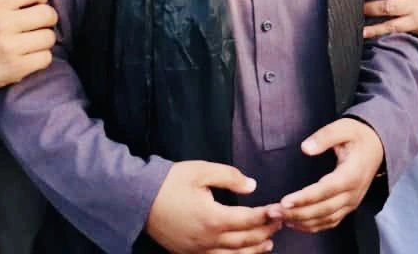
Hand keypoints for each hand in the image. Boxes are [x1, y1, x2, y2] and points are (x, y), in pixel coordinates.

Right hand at [0, 0, 57, 114]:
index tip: (36, 3)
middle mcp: (3, 25)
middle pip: (48, 14)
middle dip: (47, 18)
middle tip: (38, 23)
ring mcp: (10, 48)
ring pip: (49, 37)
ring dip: (44, 39)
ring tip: (33, 40)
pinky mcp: (16, 68)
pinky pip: (46, 58)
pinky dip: (41, 57)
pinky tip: (30, 56)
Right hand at [145, 161, 282, 253]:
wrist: (137, 199)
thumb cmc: (170, 182)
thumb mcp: (201, 171)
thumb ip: (230, 177)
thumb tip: (252, 186)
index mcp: (213, 218)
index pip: (248, 220)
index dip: (267, 216)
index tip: (280, 210)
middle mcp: (208, 239)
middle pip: (244, 240)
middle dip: (265, 232)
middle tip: (279, 223)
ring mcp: (198, 250)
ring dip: (253, 250)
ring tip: (268, 244)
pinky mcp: (188, 253)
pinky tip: (240, 253)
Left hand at [279, 118, 383, 233]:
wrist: (377, 146)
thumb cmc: (357, 135)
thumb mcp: (343, 128)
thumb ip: (324, 137)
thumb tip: (305, 148)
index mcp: (351, 174)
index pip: (326, 190)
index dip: (305, 198)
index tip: (284, 201)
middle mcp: (353, 193)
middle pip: (323, 209)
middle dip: (297, 213)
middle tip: (272, 212)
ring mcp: (352, 202)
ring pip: (325, 219)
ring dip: (301, 221)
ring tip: (278, 218)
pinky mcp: (348, 206)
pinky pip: (330, 222)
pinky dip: (312, 227)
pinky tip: (294, 224)